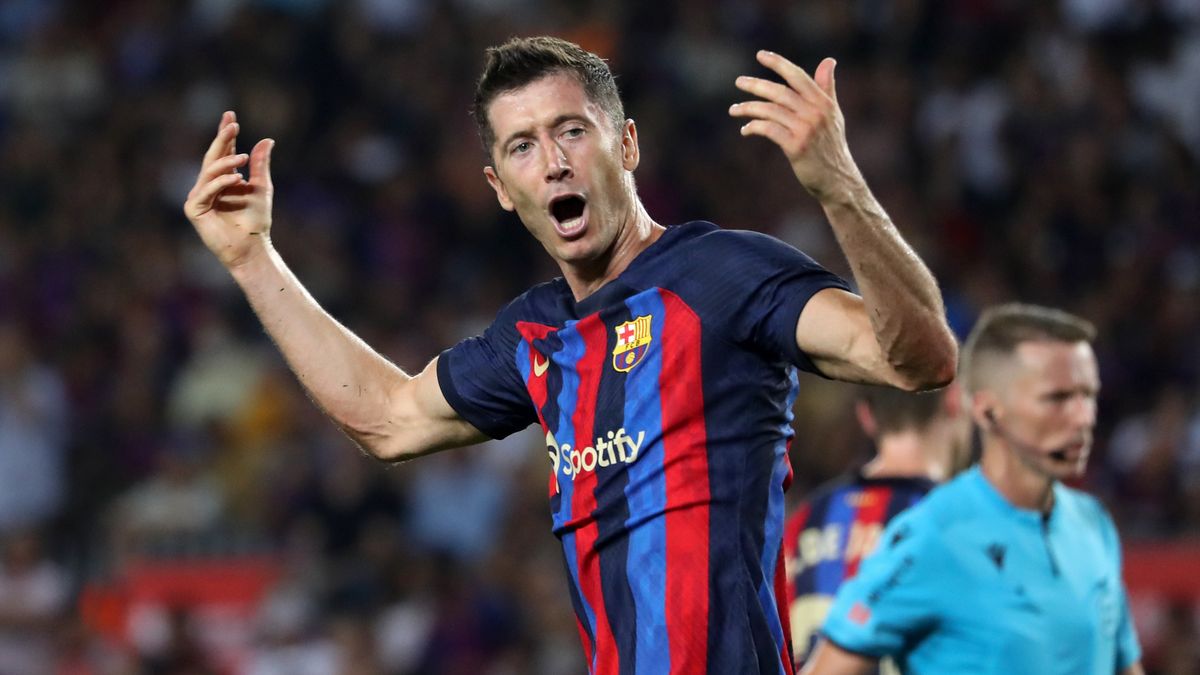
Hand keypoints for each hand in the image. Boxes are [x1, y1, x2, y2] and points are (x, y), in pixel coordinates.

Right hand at [183, 111, 274, 268]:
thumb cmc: (256, 221)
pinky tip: (236, 179)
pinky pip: (205, 191)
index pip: (223, 152)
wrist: (252, 247)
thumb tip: (267, 140)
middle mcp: (208, 186)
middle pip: (213, 157)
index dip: (225, 134)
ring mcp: (199, 197)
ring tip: (243, 158)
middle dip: (222, 139)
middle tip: (232, 124)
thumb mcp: (261, 188)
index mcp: (223, 179)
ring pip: (209, 172)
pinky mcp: (194, 209)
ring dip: (226, 162)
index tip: (230, 115)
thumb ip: (260, 165)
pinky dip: (220, 183)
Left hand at [729, 52, 861, 202]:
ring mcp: (806, 130)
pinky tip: (746, 130)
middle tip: (738, 82)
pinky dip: (754, 128)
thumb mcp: (833, 114)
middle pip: (780, 92)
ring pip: (771, 111)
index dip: (778, 63)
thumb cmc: (831, 146)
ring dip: (749, 109)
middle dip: (756, 85)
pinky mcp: (796, 147)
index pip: (798, 76)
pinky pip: (769, 130)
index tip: (760, 55)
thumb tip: (829, 60)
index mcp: (823, 102)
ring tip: (734, 110)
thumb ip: (827, 88)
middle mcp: (815, 113)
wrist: (837, 179)